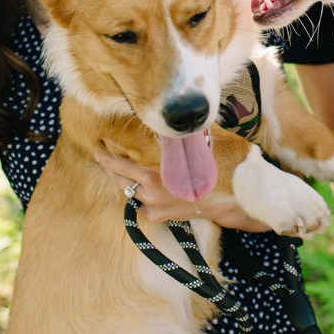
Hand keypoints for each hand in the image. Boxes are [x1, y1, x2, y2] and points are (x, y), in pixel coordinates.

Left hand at [94, 144, 268, 231]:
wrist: (233, 201)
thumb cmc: (219, 168)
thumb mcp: (201, 144)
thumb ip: (183, 134)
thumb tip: (175, 117)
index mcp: (154, 177)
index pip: (120, 163)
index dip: (107, 152)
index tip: (100, 140)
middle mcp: (150, 195)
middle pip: (118, 178)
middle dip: (107, 163)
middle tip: (99, 150)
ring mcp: (154, 208)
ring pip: (126, 192)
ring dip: (119, 178)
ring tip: (111, 165)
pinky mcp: (160, 217)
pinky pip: (139, 206)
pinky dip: (134, 195)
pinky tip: (134, 186)